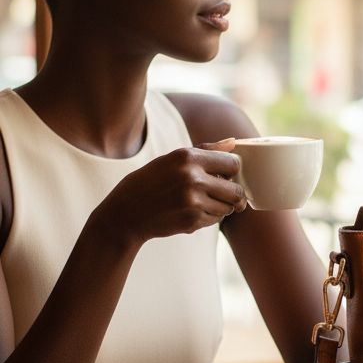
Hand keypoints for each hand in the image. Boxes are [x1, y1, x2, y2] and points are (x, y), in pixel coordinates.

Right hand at [97, 144, 246, 246]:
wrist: (125, 213)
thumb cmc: (150, 182)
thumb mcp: (172, 159)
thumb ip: (205, 150)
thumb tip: (234, 142)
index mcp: (188, 157)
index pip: (233, 163)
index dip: (233, 171)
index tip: (226, 176)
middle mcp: (193, 177)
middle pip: (236, 190)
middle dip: (233, 194)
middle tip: (222, 195)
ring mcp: (194, 201)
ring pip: (228, 208)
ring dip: (220, 207)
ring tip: (201, 203)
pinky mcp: (192, 220)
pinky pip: (215, 220)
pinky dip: (208, 218)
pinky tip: (190, 212)